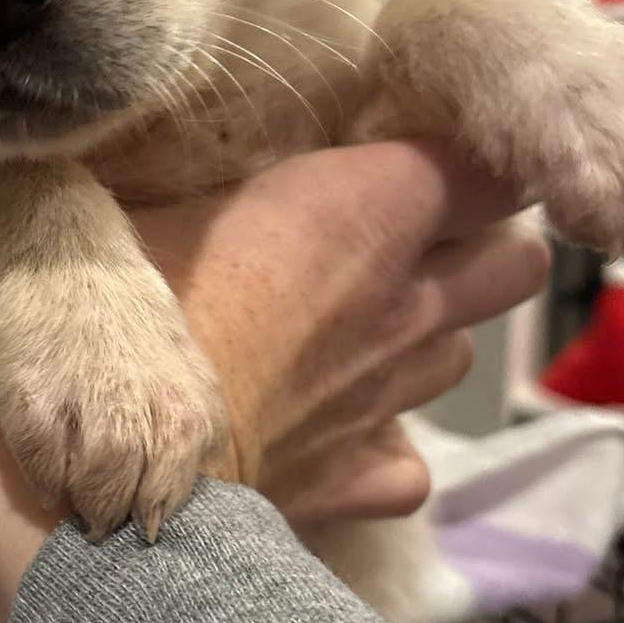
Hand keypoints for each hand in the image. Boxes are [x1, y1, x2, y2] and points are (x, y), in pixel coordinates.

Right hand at [0, 140, 548, 622]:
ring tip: (352, 338)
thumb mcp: (149, 193)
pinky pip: (407, 464)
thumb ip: (214, 167)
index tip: (423, 156)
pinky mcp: (363, 480)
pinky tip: (334, 436)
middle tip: (404, 246)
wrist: (108, 466)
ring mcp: (392, 398)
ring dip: (423, 342)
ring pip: (458, 356)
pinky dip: (382, 451)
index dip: (470, 160)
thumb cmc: (117, 304)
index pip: (488, 166)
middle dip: (478, 250)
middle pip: (515, 265)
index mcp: (366, 209)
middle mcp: (405, 302)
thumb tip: (206, 143)